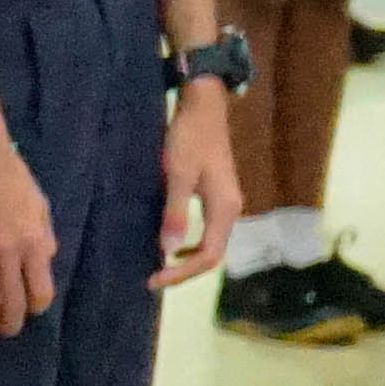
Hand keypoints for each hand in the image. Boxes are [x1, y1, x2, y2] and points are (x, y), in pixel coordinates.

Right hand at [0, 131, 59, 333]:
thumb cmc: (12, 176)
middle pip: (13, 300)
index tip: (30, 310)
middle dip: (11, 322)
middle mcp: (9, 253)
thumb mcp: (40, 205)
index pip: (40, 290)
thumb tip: (45, 261)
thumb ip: (45, 236)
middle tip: (7, 331)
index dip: (36, 306)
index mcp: (33, 243)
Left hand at [153, 84, 243, 288]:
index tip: (154, 279)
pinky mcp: (218, 196)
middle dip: (184, 271)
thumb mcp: (177, 174)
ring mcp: (227, 203)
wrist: (204, 107)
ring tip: (159, 267)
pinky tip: (171, 244)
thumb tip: (167, 251)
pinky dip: (190, 244)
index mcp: (225, 208)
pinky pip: (207, 231)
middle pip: (213, 254)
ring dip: (187, 260)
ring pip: (211, 244)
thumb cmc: (189, 137)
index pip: (209, 256)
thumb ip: (174, 212)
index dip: (182, 273)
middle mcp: (231, 210)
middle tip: (153, 279)